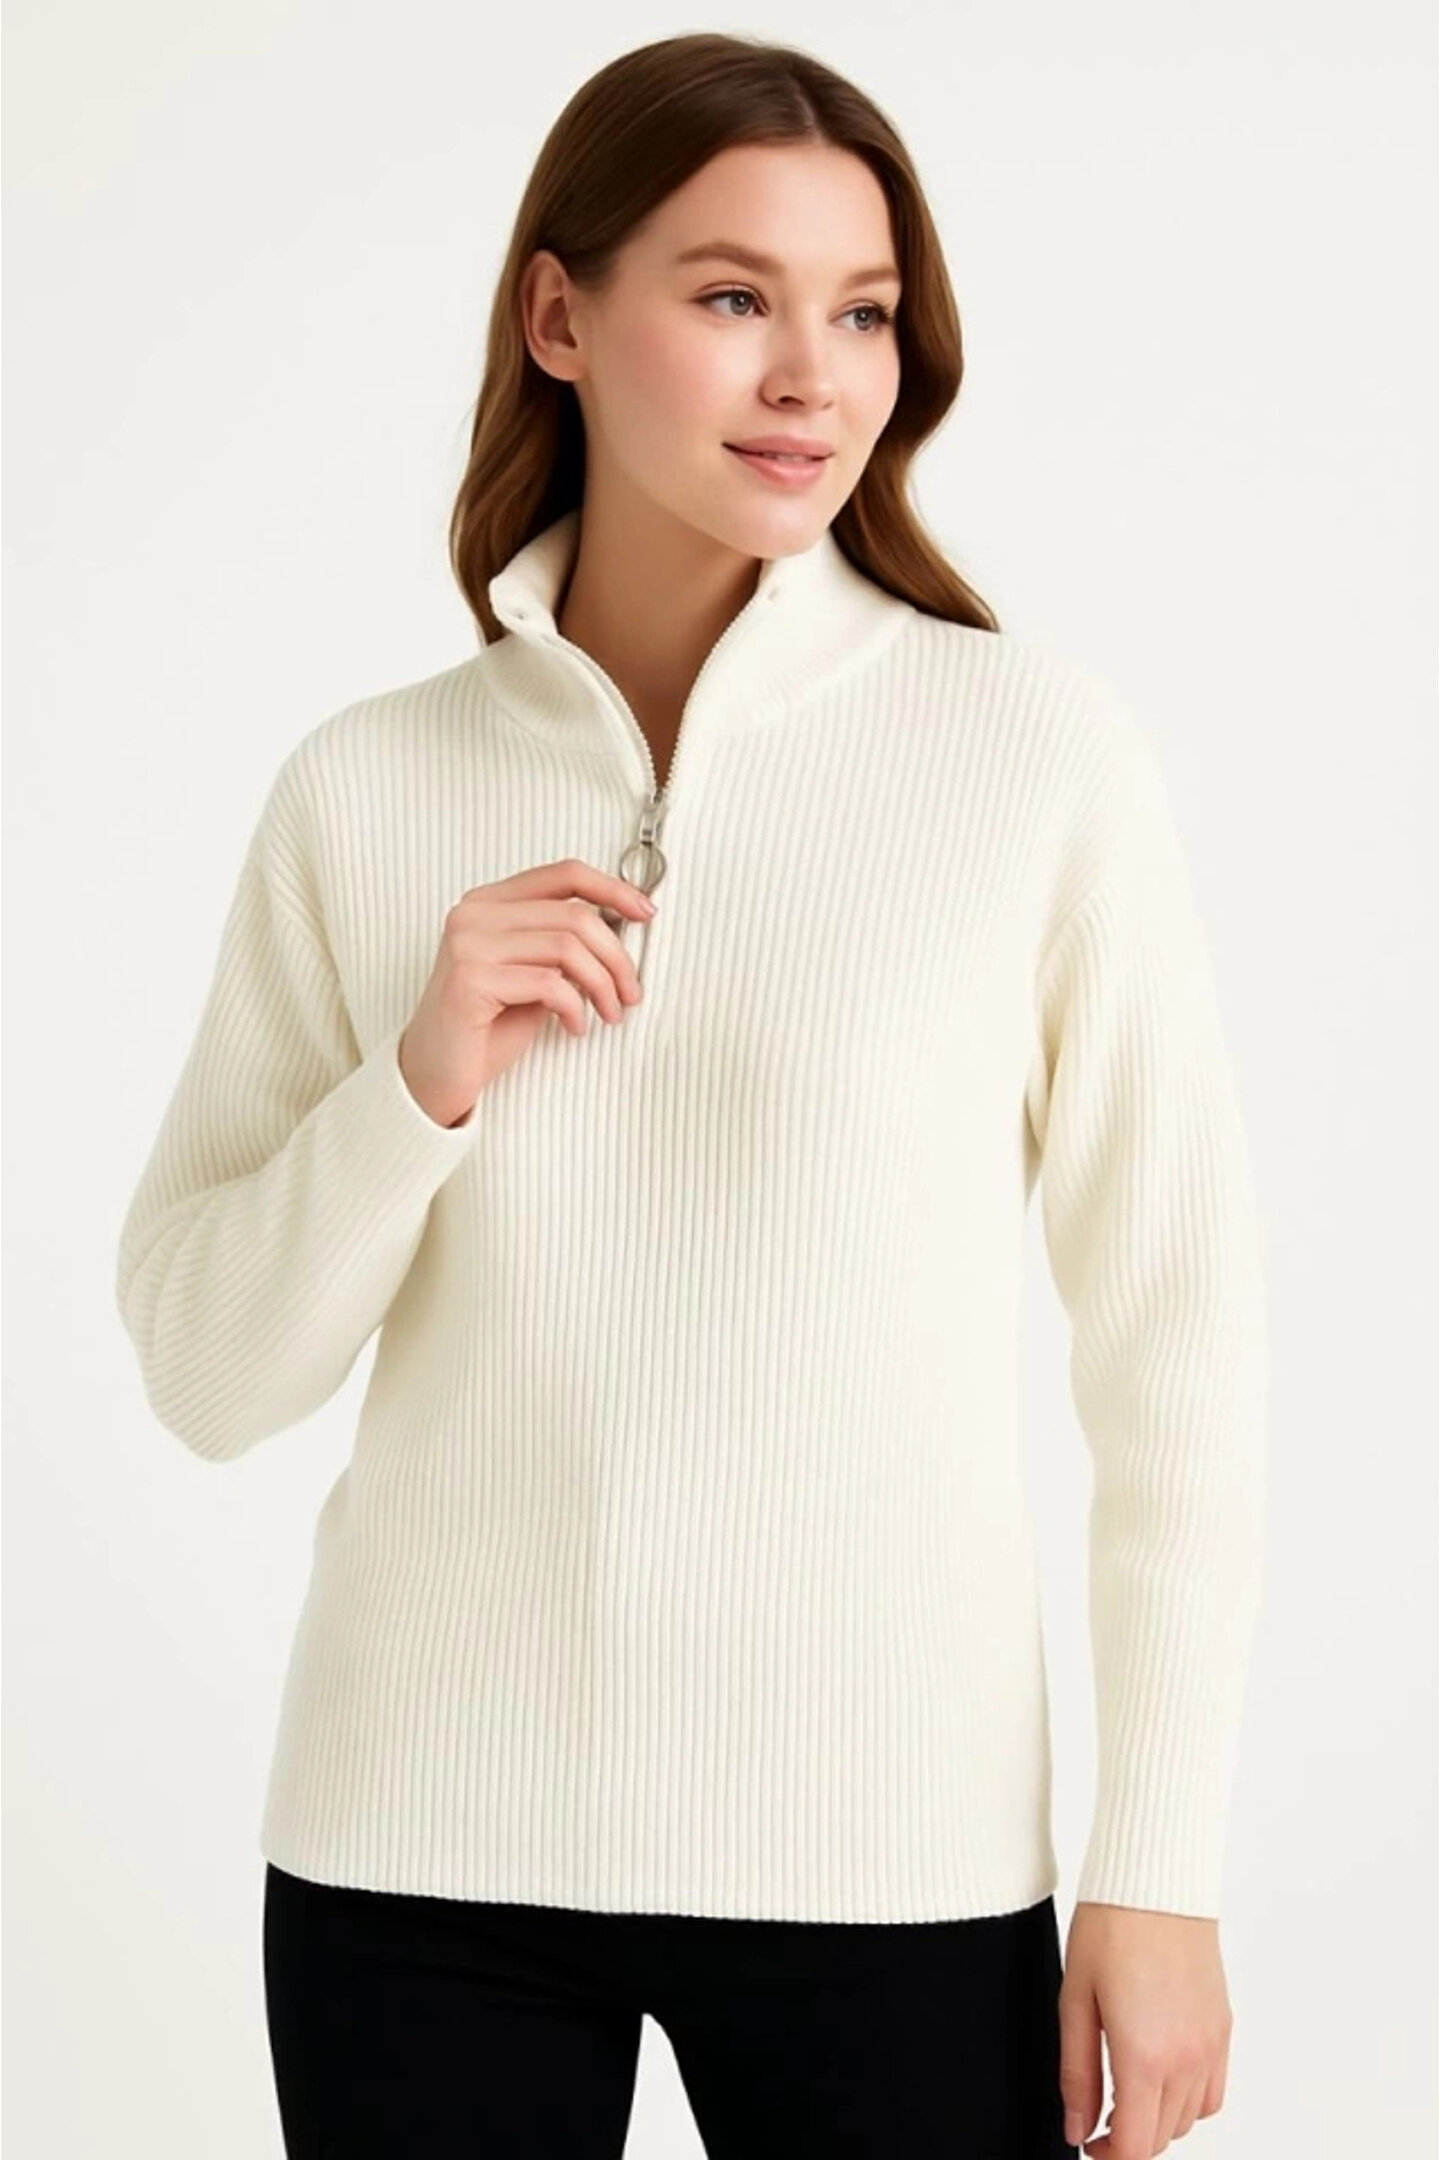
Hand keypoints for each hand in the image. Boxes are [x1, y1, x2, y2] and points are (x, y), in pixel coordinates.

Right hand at [397, 857, 654, 1127]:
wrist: (436, 1074)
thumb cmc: (485, 1027)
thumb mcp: (532, 972)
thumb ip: (562, 942)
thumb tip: (622, 924)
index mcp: (489, 902)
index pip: (563, 874)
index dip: (613, 889)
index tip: (645, 913)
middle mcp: (474, 914)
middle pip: (574, 915)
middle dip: (617, 957)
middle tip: (631, 992)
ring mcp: (468, 944)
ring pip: (568, 947)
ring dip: (602, 985)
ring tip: (609, 1012)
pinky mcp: (470, 979)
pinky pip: (550, 984)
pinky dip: (575, 1009)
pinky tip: (574, 1027)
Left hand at [1058, 1902, 1233, 2156]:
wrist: (1156, 1879)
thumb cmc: (1110, 1927)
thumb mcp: (1075, 2000)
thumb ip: (1077, 2073)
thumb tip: (1077, 2128)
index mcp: (1145, 2055)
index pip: (1134, 2147)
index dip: (1107, 2158)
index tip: (1088, 2145)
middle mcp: (1186, 2058)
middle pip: (1161, 2138)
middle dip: (1128, 2142)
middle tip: (1097, 2121)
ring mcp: (1211, 2045)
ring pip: (1189, 2120)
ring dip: (1157, 2121)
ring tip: (1125, 2093)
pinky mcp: (1223, 2028)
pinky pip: (1213, 2092)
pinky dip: (1189, 2100)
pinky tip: (1162, 2076)